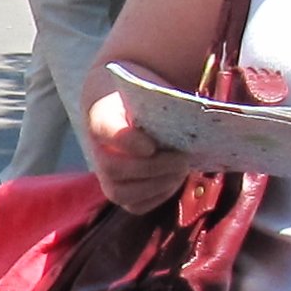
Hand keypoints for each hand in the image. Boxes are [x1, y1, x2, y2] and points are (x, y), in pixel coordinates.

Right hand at [84, 91, 194, 213]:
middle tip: (182, 159)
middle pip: (114, 169)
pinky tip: (173, 180)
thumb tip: (193, 110)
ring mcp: (105, 174)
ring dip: (157, 184)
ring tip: (181, 170)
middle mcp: (97, 148)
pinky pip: (135, 205)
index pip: (106, 129)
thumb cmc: (144, 94)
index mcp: (101, 114)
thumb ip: (160, 95)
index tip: (151, 146)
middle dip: (153, 169)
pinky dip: (158, 196)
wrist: (130, 107)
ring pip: (122, 192)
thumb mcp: (147, 85)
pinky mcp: (121, 191)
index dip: (127, 142)